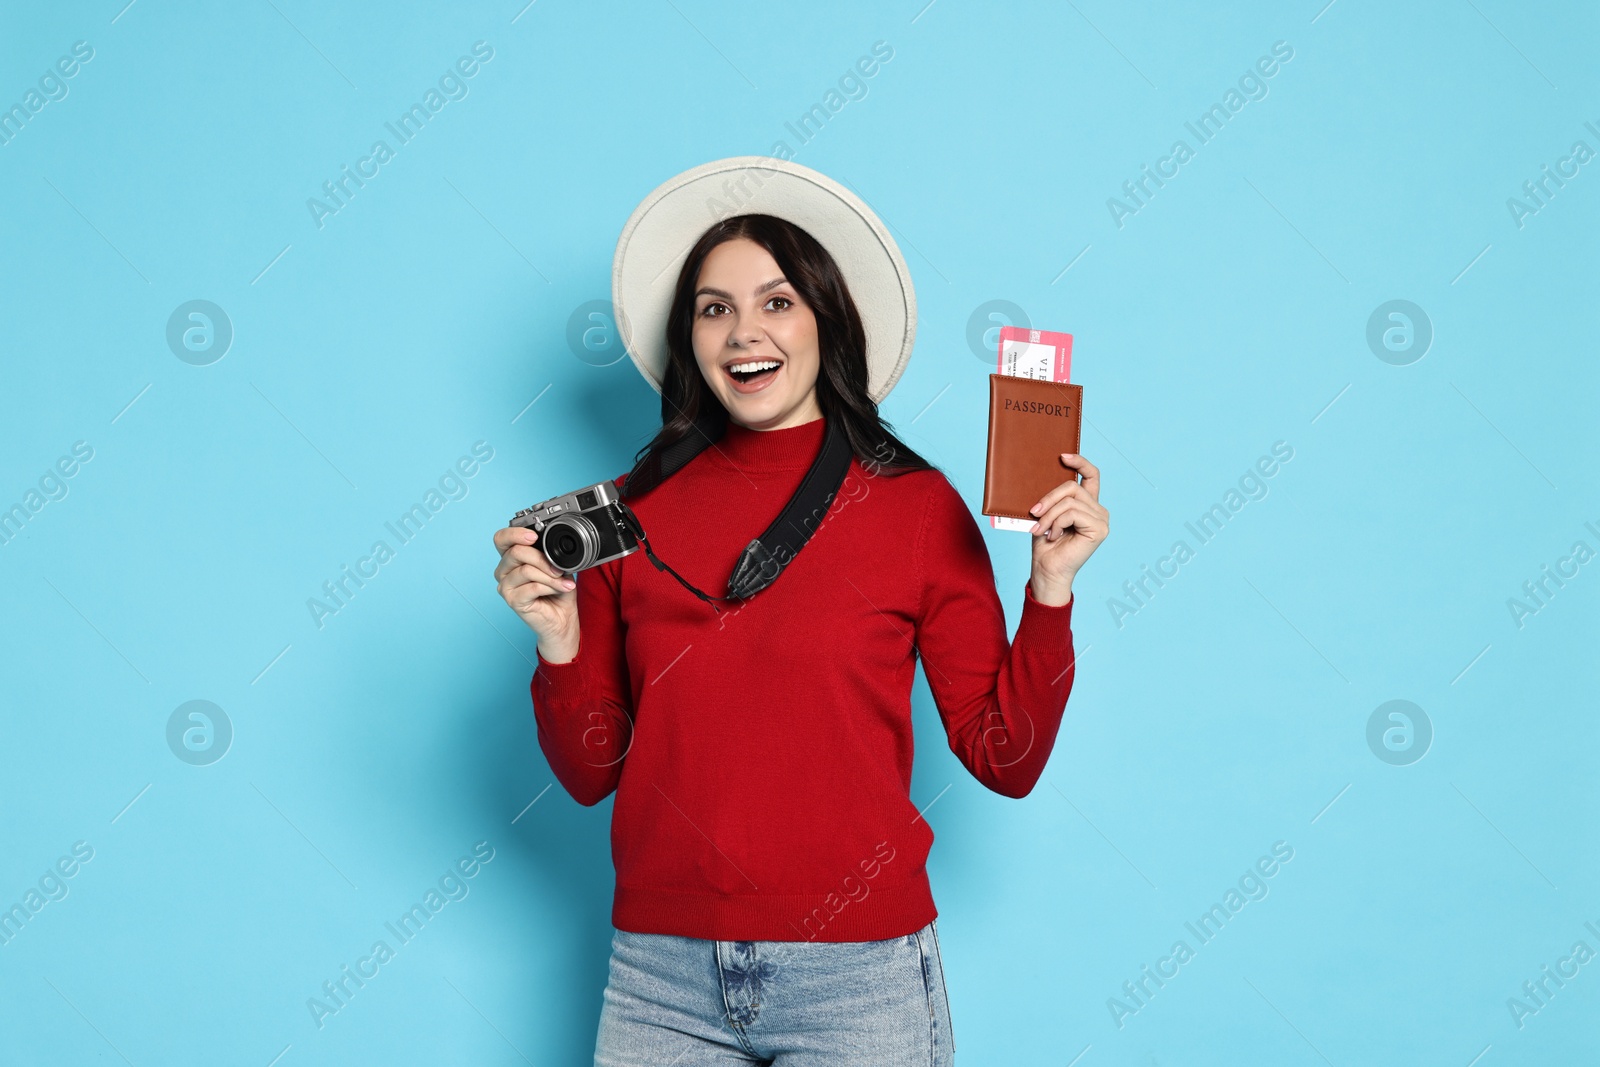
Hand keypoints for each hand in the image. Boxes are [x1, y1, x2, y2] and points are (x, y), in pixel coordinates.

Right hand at [493, 525, 579, 661]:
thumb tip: (552, 546)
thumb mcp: (557, 566)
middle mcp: (503, 570)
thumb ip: (549, 554)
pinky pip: (532, 587)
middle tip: (558, 569)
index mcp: (511, 558)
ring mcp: (505, 586)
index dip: (515, 534)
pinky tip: (559, 589)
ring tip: (563, 582)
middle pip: (516, 552)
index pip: (502, 539)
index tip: (534, 536)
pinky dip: (550, 587)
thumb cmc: (557, 591)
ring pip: (526, 570)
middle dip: (542, 559)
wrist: (562, 619)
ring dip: (550, 576)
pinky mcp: (512, 600)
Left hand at [1027, 453, 1108, 597]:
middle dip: (1049, 498)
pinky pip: (1072, 513)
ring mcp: (1101, 519)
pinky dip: (1057, 523)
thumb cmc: (1044, 543)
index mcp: (1087, 504)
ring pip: (1070, 501)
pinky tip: (1053, 535)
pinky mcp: (1099, 529)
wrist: (1047, 569)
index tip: (1062, 456)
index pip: (1091, 475)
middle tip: (1034, 513)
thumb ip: (1052, 497)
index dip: (1080, 462)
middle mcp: (1098, 510)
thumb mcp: (1046, 513)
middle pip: (1073, 487)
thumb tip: (1042, 473)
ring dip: (1049, 515)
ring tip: (1040, 529)